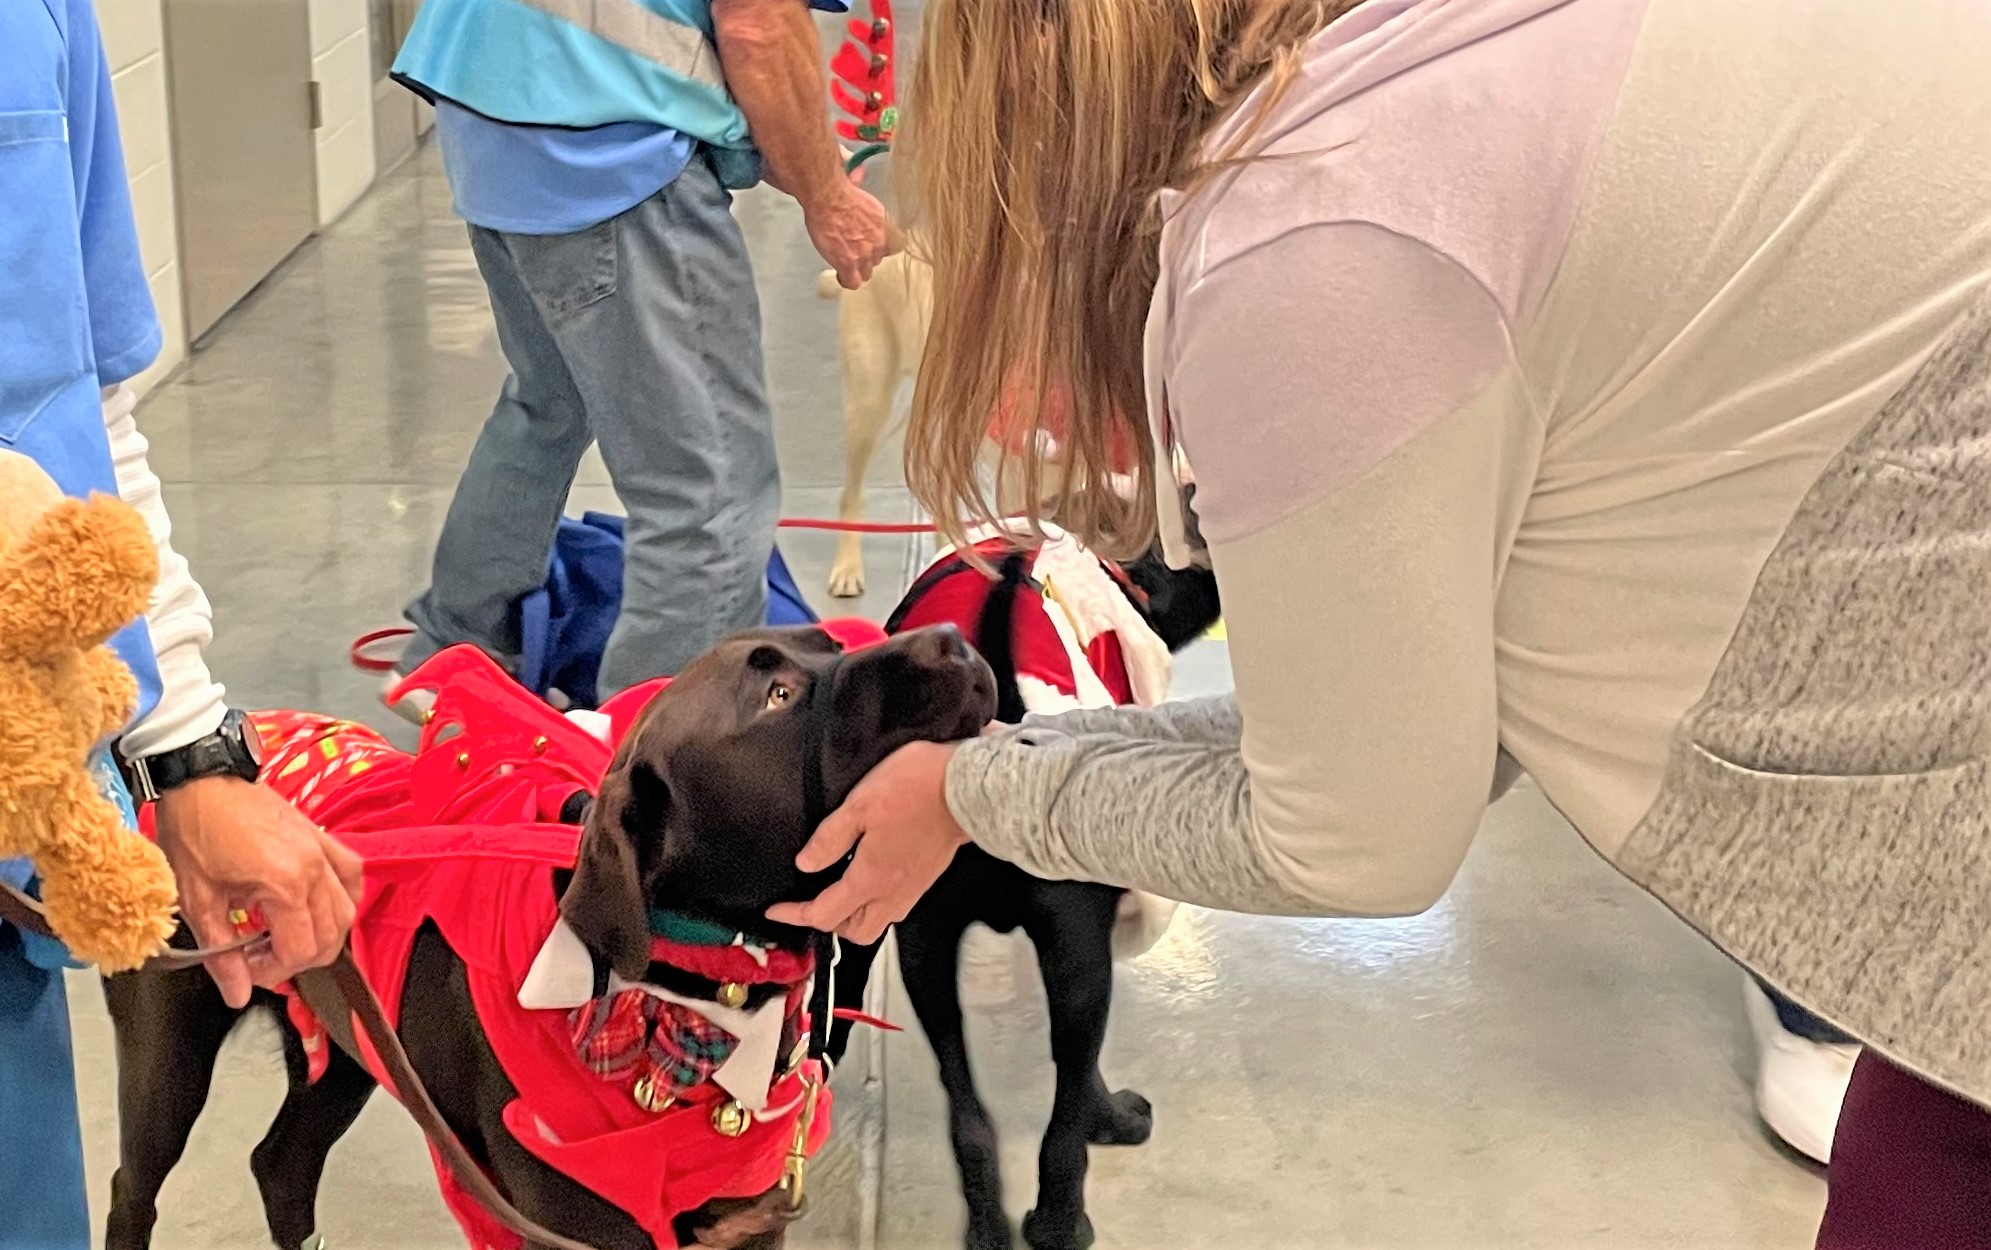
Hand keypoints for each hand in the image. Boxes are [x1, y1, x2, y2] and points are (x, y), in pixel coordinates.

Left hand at [153, 776, 363, 1006]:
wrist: (202, 779)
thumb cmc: (196, 829)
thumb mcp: (198, 900)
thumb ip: (221, 953)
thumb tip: (237, 992)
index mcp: (285, 884)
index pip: (300, 950)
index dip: (273, 972)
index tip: (246, 970)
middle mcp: (314, 868)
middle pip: (330, 937)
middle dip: (297, 959)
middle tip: (261, 959)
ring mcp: (323, 850)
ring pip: (346, 911)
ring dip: (321, 934)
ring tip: (285, 936)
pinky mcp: (322, 837)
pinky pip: (350, 876)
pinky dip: (343, 898)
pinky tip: (320, 906)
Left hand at [766, 741, 965, 942]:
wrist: (969, 788)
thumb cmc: (918, 789)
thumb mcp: (859, 805)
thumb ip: (829, 839)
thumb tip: (807, 863)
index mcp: (871, 879)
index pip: (824, 913)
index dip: (794, 915)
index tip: (777, 911)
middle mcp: (894, 893)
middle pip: (855, 932)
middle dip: (828, 924)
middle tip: (809, 903)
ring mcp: (914, 888)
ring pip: (877, 921)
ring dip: (853, 916)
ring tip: (838, 891)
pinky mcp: (927, 876)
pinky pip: (895, 904)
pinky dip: (875, 901)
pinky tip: (869, 874)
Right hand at [802, 179, 900, 289]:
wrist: (828, 197)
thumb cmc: (841, 191)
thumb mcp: (861, 192)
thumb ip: (866, 195)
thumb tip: (859, 172)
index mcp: (887, 226)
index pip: (897, 246)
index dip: (884, 245)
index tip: (877, 244)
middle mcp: (880, 243)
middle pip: (878, 259)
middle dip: (867, 255)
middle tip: (854, 247)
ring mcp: (864, 256)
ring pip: (865, 273)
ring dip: (856, 268)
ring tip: (846, 260)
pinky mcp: (848, 264)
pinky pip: (852, 282)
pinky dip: (846, 280)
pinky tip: (841, 274)